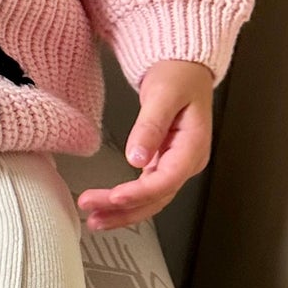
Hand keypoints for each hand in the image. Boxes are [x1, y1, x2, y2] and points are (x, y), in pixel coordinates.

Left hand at [77, 59, 213, 231]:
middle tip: (93, 213)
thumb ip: (150, 125)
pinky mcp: (163, 162)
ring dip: (124, 212)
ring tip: (95, 219)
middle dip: (126, 209)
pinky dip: (127, 201)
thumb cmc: (178, 76)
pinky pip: (146, 189)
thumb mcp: (163, 94)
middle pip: (158, 196)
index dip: (141, 193)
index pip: (167, 179)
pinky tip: (108, 207)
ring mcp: (175, 164)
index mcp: (193, 147)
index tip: (115, 197)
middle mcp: (187, 162)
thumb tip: (137, 158)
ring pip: (152, 198)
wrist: (184, 68)